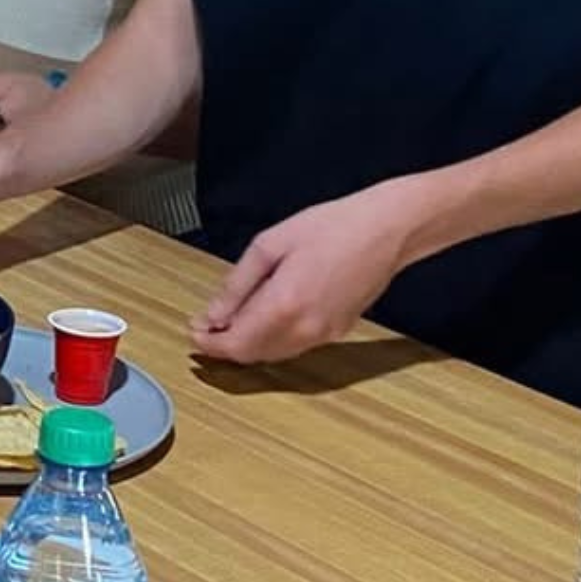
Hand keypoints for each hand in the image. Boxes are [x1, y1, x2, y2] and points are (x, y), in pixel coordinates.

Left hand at [190, 184, 420, 364]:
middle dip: (224, 347)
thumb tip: (213, 316)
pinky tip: (260, 321)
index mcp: (284, 304)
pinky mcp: (339, 331)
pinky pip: (295, 346)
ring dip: (247, 346)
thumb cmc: (330, 227)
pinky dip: (271, 341)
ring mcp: (326, 333)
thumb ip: (237, 285)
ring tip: (225, 324)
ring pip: (275, 354)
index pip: (236, 344)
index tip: (192, 333)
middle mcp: (306, 328)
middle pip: (253, 354)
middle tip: (203, 328)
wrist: (387, 229)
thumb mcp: (269, 245)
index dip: (209, 344)